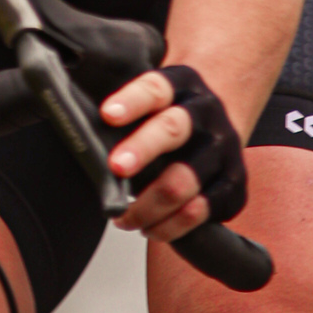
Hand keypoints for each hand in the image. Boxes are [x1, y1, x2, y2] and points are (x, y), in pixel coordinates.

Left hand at [99, 65, 247, 241]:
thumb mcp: (154, 95)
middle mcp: (206, 114)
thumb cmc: (174, 111)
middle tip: (116, 168)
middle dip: (141, 150)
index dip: (131, 101)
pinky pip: (200, 211)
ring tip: (124, 218)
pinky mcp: (235, 183)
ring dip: (147, 206)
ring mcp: (223, 149)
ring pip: (183, 181)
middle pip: (173, 130)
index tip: (108, 114)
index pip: (154, 88)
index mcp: (182, 84)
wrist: (225, 115)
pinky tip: (153, 227)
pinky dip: (171, 226)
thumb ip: (124, 111)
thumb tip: (77, 132)